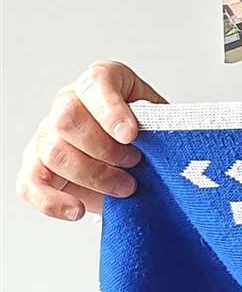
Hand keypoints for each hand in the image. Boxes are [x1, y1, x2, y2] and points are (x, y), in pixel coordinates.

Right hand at [14, 61, 166, 219]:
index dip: (111, 110)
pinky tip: (77, 210)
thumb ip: (157, 121)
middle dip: (104, 148)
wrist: (139, 164)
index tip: (131, 135)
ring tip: (124, 186)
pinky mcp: (36, 167)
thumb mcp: (160, 121)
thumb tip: (157, 129)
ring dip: (92, 175)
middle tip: (134, 162)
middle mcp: (67, 102)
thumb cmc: (149, 135)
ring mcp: (47, 135)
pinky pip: (30, 184)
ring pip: (54, 153)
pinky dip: (52, 201)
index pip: (96, 83)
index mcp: (100, 82)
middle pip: (67, 119)